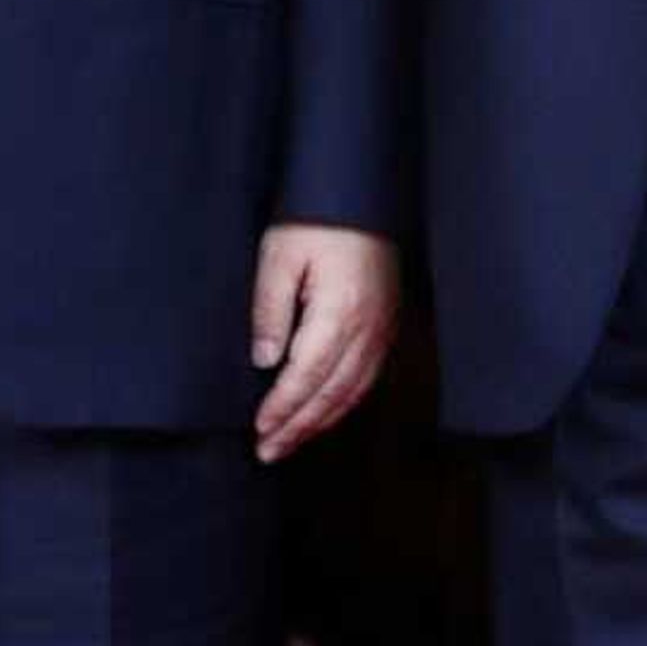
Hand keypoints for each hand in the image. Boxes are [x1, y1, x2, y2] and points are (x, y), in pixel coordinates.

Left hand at [250, 222, 398, 463]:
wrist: (361, 194)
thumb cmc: (315, 221)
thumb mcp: (278, 258)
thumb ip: (270, 311)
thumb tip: (264, 363)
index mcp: (339, 312)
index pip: (306, 376)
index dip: (282, 408)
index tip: (259, 429)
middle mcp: (367, 329)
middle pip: (330, 393)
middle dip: (298, 426)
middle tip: (268, 451)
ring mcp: (382, 330)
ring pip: (351, 393)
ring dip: (319, 422)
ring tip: (289, 442)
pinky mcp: (387, 326)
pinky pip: (366, 378)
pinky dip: (342, 404)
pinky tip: (324, 414)